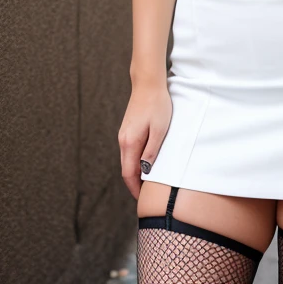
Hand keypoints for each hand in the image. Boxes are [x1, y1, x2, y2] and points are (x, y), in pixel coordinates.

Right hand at [118, 81, 172, 198]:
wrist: (148, 83)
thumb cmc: (157, 105)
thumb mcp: (159, 130)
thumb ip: (152, 151)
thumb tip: (146, 171)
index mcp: (130, 143)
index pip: (128, 173)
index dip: (135, 189)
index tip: (142, 200)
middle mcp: (123, 140)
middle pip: (127, 168)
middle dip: (135, 183)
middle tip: (147, 195)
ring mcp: (124, 134)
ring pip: (128, 160)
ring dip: (136, 172)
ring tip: (149, 182)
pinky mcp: (128, 129)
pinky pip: (130, 151)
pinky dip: (136, 161)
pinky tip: (147, 163)